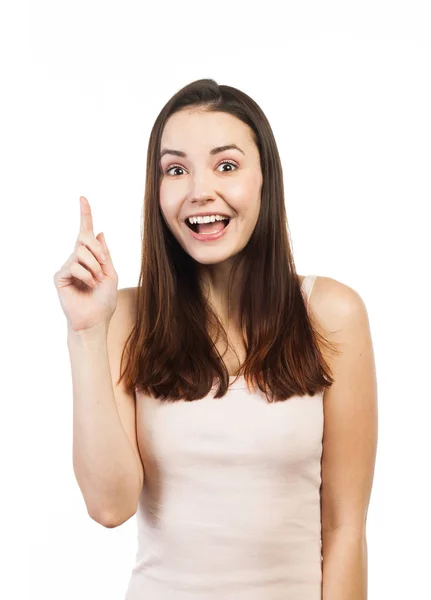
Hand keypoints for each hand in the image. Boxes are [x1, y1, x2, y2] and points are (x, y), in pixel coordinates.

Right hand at [53, 196, 117, 332]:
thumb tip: (100, 232)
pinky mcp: (60, 276)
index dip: (85, 215)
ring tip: (96, 281)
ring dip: (94, 267)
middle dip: (97, 249)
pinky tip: (88, 285)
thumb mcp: (111, 273)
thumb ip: (105, 254)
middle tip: (104, 265)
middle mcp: (77, 259)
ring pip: (81, 252)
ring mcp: (68, 267)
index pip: (86, 233)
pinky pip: (75, 266)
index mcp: (91, 257)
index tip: (83, 198)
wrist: (96, 320)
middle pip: (85, 238)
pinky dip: (86, 275)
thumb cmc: (104, 300)